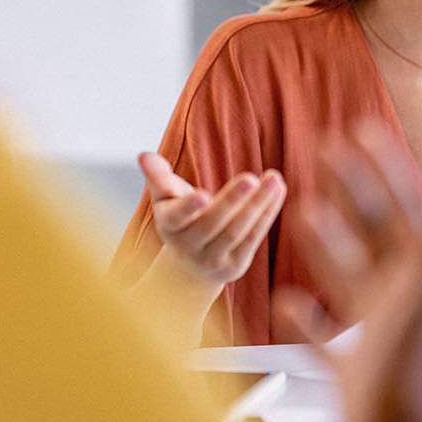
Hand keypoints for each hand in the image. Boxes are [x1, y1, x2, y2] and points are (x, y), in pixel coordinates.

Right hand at [138, 153, 285, 286]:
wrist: (189, 265)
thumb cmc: (179, 217)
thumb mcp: (165, 198)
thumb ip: (158, 176)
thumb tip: (143, 155)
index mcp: (169, 226)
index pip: (178, 217)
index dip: (189, 207)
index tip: (203, 194)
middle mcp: (188, 247)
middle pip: (213, 224)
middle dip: (232, 201)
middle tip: (250, 178)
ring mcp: (212, 260)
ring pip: (237, 231)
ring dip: (258, 205)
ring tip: (274, 179)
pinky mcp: (234, 265)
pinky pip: (253, 238)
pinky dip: (267, 213)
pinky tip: (278, 191)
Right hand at [273, 119, 421, 421]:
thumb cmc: (415, 370)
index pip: (403, 203)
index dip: (384, 164)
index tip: (362, 126)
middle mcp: (402, 295)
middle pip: (371, 228)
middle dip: (349, 188)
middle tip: (323, 149)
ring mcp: (377, 329)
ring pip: (346, 272)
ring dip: (325, 242)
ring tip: (302, 209)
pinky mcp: (352, 366)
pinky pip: (325, 333)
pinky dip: (308, 317)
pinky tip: (290, 300)